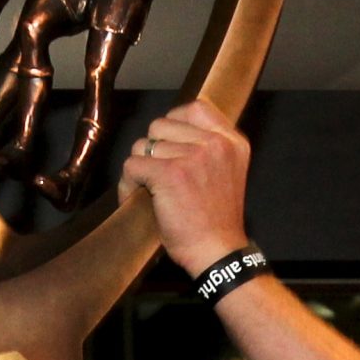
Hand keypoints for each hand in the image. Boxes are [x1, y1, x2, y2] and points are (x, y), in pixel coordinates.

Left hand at [118, 100, 251, 274]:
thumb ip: (208, 148)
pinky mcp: (169, 173)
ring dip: (139, 169)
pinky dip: (127, 184)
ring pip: (143, 145)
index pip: (195, 108)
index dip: (174, 123)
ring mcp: (192, 156)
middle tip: (156, 175)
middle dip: (153, 149)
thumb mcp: (226, 172)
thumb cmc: (217, 222)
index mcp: (231, 141)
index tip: (168, 145)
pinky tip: (136, 198)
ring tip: (148, 190)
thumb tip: (174, 134)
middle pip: (161, 125)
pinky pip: (132, 165)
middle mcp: (215, 143)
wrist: (218, 252)